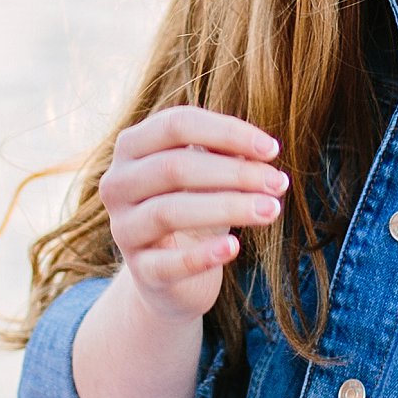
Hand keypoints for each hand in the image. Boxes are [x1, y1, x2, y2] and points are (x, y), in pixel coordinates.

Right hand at [96, 107, 285, 323]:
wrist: (172, 273)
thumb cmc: (193, 206)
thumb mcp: (210, 173)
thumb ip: (226, 153)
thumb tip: (260, 150)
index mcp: (132, 147)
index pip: (177, 124)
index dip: (227, 132)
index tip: (272, 149)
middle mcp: (117, 184)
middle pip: (174, 167)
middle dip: (235, 173)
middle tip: (279, 183)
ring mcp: (123, 229)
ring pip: (168, 212)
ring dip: (228, 207)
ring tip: (272, 210)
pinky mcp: (140, 271)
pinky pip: (168, 264)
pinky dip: (203, 255)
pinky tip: (234, 248)